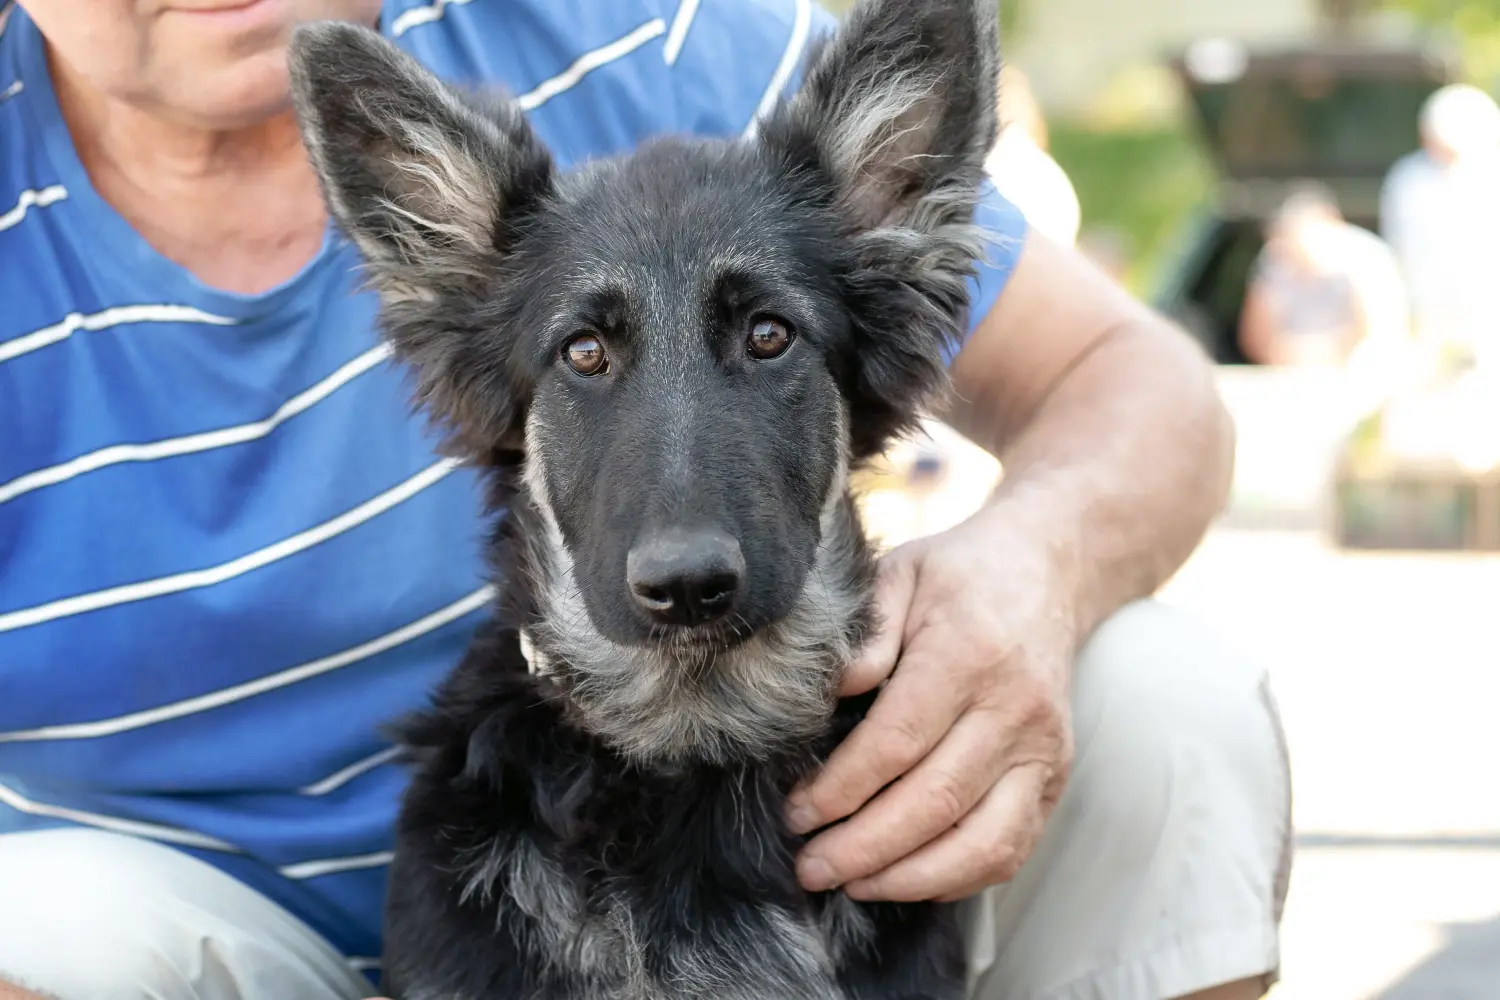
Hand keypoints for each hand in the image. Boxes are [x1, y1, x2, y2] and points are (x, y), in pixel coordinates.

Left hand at [786, 504, 1075, 901]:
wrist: (1048, 570)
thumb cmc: (958, 575)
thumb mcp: (899, 573)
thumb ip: (864, 632)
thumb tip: (831, 693)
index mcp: (968, 653)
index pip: (897, 742)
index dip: (841, 789)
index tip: (796, 812)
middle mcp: (1014, 709)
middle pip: (934, 802)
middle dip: (862, 847)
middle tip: (808, 865)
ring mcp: (1042, 750)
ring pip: (980, 842)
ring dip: (908, 877)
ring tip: (850, 883)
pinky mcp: (1055, 778)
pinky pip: (1010, 849)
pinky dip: (956, 878)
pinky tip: (904, 878)